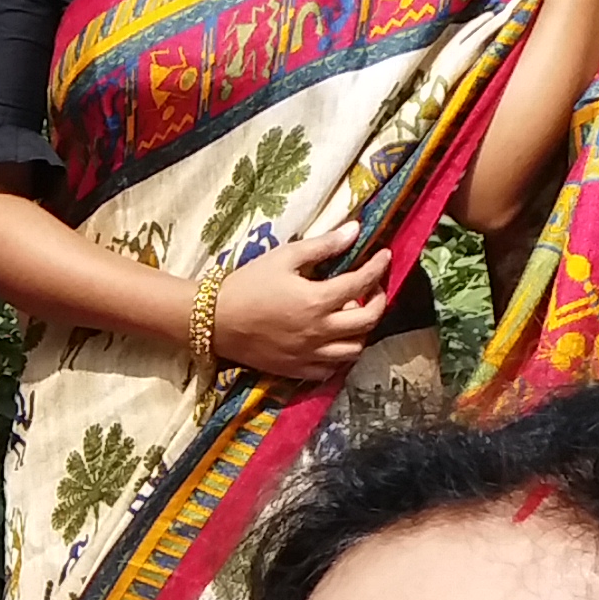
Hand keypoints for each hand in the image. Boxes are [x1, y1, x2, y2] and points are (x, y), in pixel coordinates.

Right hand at [210, 222, 390, 383]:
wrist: (214, 321)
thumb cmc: (247, 284)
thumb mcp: (284, 257)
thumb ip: (323, 245)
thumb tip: (355, 230)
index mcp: (318, 300)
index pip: (363, 283)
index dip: (379, 267)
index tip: (385, 256)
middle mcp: (319, 331)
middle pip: (368, 320)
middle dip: (379, 301)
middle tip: (373, 289)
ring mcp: (309, 353)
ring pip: (354, 350)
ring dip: (362, 332)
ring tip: (355, 317)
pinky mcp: (295, 368)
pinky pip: (330, 369)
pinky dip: (339, 356)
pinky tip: (333, 342)